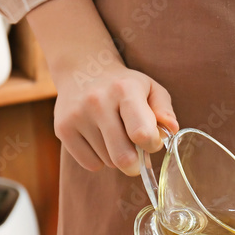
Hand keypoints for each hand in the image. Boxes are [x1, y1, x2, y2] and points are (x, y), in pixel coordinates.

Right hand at [53, 59, 177, 174]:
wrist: (83, 70)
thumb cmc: (124, 85)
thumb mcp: (151, 88)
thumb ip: (164, 110)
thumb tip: (171, 130)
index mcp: (124, 90)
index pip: (141, 133)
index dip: (152, 145)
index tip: (152, 140)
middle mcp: (97, 102)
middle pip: (123, 158)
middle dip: (136, 162)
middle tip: (137, 153)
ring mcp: (76, 116)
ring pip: (108, 162)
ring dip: (117, 157)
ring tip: (115, 136)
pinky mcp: (62, 129)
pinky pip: (90, 164)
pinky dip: (100, 159)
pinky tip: (100, 140)